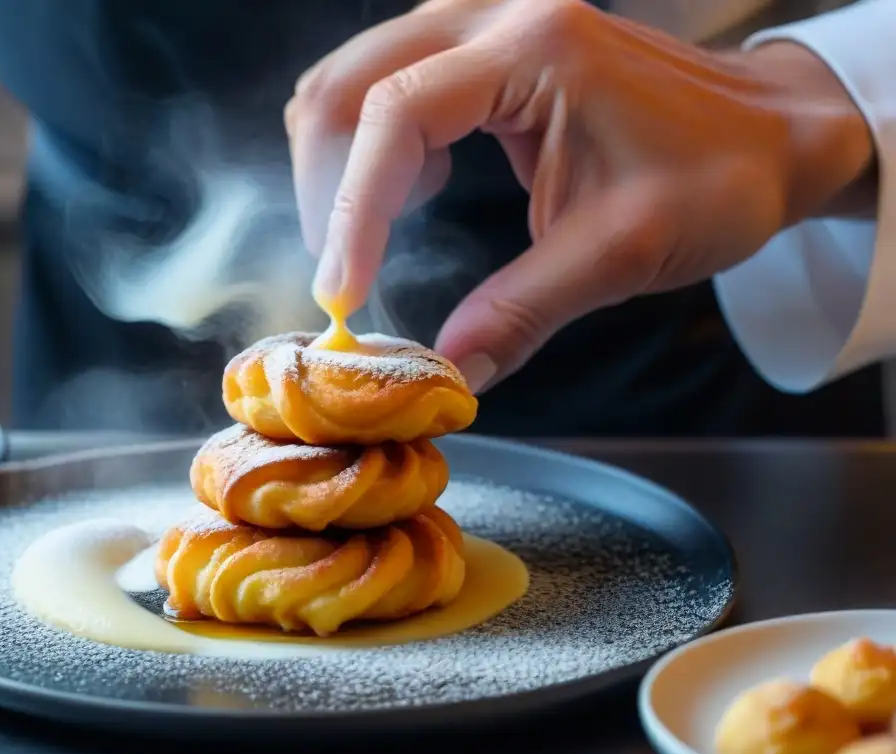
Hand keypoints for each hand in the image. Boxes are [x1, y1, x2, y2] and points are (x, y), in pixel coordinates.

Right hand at [286, 0, 874, 391]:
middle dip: (328, 185)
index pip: (395, 117)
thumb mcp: (620, 254)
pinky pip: (390, 84)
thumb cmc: (715, 181)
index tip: (342, 293)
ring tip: (370, 239)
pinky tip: (415, 192)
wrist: (770, 136)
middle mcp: (495, 16)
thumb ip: (523, 312)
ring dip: (342, 164)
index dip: (354, 210)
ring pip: (357, 77)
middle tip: (343, 271)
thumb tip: (447, 373)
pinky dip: (375, 146)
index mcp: (532, 52)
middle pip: (346, 84)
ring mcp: (487, 23)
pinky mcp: (487, 48)